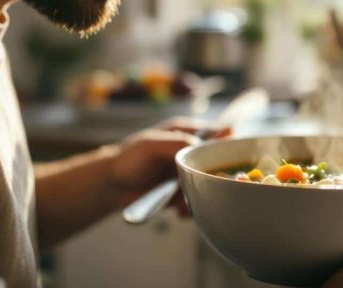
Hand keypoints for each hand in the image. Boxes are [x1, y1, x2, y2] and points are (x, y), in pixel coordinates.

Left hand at [107, 118, 230, 208]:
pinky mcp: (183, 190)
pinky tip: (179, 211)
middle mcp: (191, 151)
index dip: (229, 146)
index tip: (231, 163)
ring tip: (184, 202)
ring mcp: (188, 171)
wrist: (111, 187)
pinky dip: (192, 206)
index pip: (219, 133)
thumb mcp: (151, 146)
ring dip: (202, 195)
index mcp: (186, 132)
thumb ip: (177, 143)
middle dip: (215, 178)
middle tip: (207, 188)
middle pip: (218, 161)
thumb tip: (202, 147)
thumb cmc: (127, 159)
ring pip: (209, 182)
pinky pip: (198, 198)